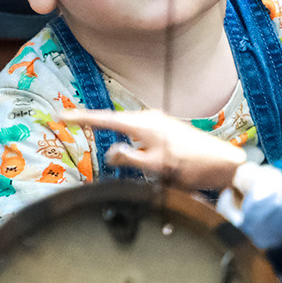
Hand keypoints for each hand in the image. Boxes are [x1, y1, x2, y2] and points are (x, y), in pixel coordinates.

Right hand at [59, 109, 247, 190]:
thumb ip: (128, 159)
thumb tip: (109, 153)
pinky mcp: (166, 131)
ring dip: (112, 132)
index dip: (80, 118)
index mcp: (143, 124)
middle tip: (69, 121)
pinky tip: (127, 146)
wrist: (220, 162)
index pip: (104, 119)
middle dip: (92, 122)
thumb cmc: (189, 164)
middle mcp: (149, 118)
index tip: (60, 115)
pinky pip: (138, 133)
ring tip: (94, 131)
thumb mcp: (154, 166)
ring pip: (126, 128)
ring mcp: (159, 123)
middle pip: (113, 120)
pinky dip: (128, 139)